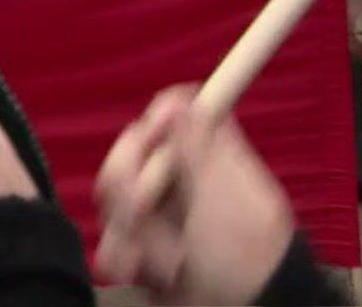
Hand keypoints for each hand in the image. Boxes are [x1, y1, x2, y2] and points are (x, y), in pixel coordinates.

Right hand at [95, 86, 294, 304]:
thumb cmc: (246, 253)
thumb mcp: (223, 194)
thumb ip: (198, 143)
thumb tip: (178, 94)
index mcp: (202, 156)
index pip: (159, 121)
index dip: (144, 134)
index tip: (147, 151)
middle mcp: (178, 180)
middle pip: (126, 159)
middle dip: (128, 192)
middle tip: (143, 211)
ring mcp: (161, 215)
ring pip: (115, 202)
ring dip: (128, 232)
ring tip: (158, 257)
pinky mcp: (146, 247)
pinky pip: (115, 238)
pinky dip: (122, 255)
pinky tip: (137, 268)